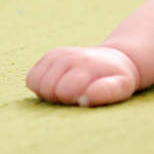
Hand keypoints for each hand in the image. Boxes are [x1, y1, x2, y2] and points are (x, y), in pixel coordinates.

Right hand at [26, 46, 140, 106]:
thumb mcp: (122, 87)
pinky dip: (40, 85)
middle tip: (75, 95)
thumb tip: (82, 99)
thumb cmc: (117, 79)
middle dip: (57, 97)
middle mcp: (70, 56)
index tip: (83, 98)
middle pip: (46, 87)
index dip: (71, 99)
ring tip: (67, 89)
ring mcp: (58, 54)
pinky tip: (58, 84)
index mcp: (87, 64)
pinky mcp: (49, 56)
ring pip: (35, 82)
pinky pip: (31, 77)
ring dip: (47, 92)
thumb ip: (106, 92)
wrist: (114, 60)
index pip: (64, 89)